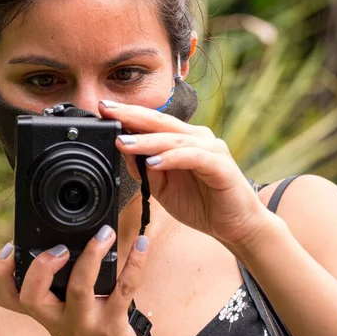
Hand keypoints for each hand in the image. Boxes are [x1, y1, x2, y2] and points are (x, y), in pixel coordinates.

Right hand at [0, 227, 147, 335]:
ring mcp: (85, 324)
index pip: (8, 298)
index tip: (11, 248)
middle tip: (60, 248)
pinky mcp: (113, 325)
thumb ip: (56, 283)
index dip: (2, 274)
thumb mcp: (63, 312)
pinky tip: (141, 244)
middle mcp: (58, 320)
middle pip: (34, 295)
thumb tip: (60, 236)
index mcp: (43, 312)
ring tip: (104, 234)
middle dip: (42, 265)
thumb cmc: (87, 330)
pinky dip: (135, 263)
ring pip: (79, 288)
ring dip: (91, 255)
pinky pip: (124, 289)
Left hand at [99, 100, 270, 247]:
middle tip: (107, 112)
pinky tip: (153, 162)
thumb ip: (144, 168)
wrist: (234, 226)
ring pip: (173, 138)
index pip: (151, 122)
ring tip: (123, 142)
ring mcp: (211, 149)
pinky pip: (193, 157)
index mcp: (182, 139)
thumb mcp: (161, 187)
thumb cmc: (200, 203)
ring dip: (146, 141)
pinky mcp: (220, 165)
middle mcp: (197, 137)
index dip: (127, 114)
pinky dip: (171, 158)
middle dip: (131, 115)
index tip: (102, 110)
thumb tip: (122, 149)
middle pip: (159, 122)